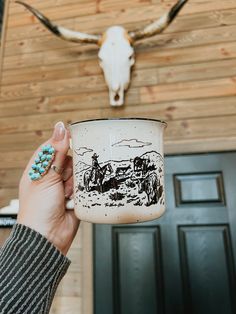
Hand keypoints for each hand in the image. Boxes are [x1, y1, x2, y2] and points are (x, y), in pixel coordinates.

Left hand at [17, 122, 79, 254]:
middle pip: (69, 160)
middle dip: (68, 170)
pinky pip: (85, 187)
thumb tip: (60, 127)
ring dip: (74, 183)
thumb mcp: (46, 176)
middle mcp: (52, 177)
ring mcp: (64, 187)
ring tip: (65, 194)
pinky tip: (72, 199)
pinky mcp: (76, 197)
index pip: (52, 147)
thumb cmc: (37, 209)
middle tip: (62, 179)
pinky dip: (81, 192)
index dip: (62, 144)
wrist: (47, 237)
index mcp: (39, 169)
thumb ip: (56, 151)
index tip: (73, 141)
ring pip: (79, 173)